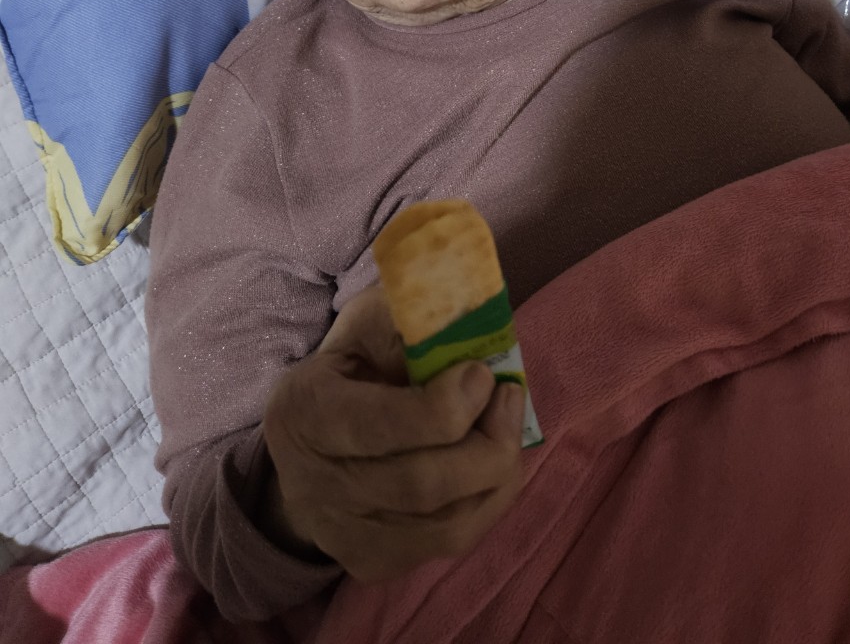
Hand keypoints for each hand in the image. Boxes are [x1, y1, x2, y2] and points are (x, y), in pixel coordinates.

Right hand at [260, 285, 524, 581]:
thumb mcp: (365, 325)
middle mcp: (316, 483)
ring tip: (510, 428)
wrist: (307, 445)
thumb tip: (468, 319)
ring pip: (444, 525)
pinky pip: (448, 544)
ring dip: (497, 473)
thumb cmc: (350, 368)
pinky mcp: (371, 563)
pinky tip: (496, 465)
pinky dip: (489, 503)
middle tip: (511, 398)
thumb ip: (407, 317)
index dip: (445, 407)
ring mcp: (342, 534)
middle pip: (421, 484)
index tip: (483, 373)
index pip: (380, 427)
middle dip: (486, 443)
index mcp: (307, 412)